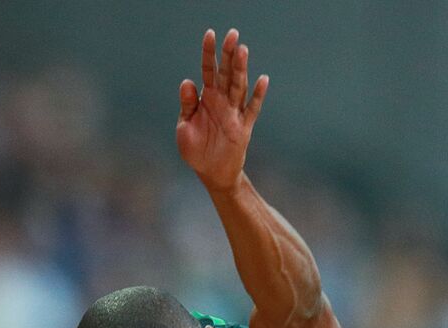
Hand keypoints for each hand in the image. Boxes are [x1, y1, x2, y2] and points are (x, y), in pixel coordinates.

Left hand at [177, 28, 268, 193]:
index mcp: (206, 98)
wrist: (211, 173)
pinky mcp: (243, 128)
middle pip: (226, 74)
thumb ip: (187, 104)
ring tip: (242, 50)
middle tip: (231, 34)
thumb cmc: (197, 149)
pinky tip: (262, 79)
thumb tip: (187, 82)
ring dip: (241, 69)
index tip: (210, 34)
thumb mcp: (185, 126)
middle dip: (228, 54)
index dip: (209, 53)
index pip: (208, 70)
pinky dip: (257, 96)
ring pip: (238, 87)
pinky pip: (251, 109)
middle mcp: (222, 102)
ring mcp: (234, 113)